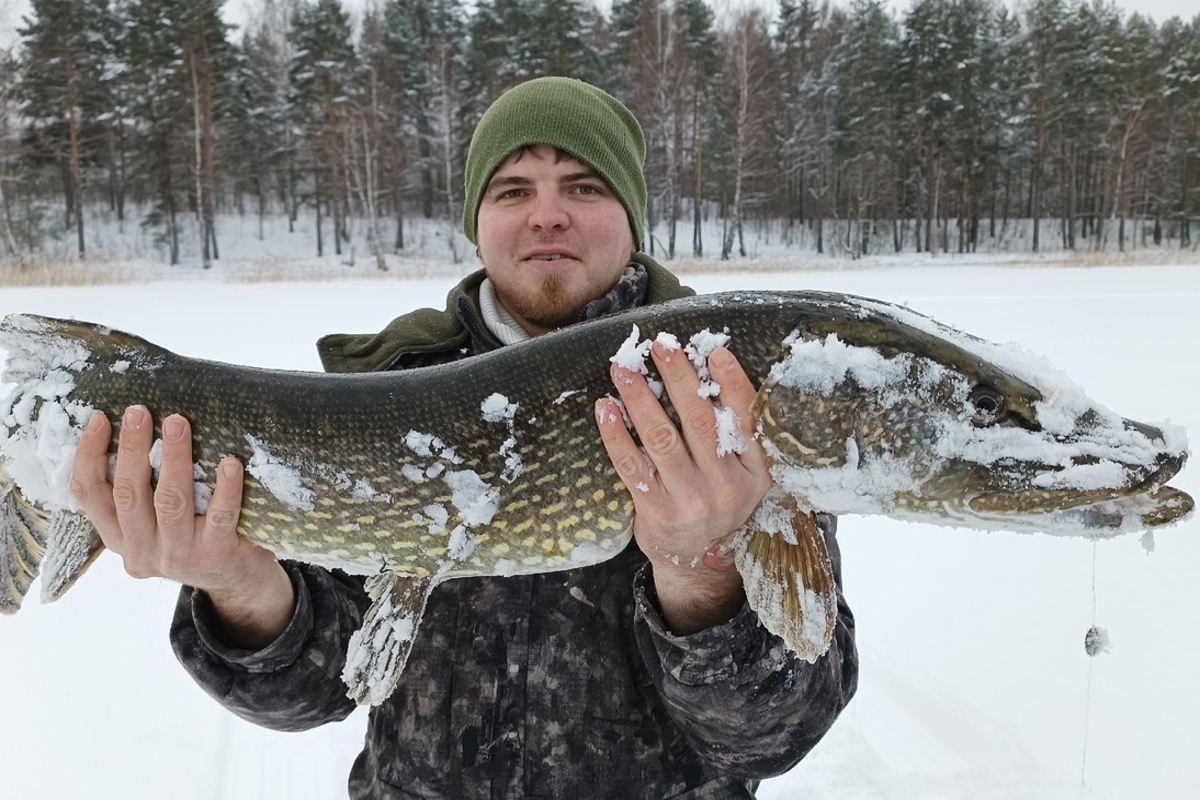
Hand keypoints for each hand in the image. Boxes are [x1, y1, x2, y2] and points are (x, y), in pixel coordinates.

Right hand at [70, 406, 293, 648]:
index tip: (99, 418)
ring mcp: (178, 556)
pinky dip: (226, 488)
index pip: (89, 495)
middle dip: (133, 448)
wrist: (237, 580)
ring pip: (170, 501)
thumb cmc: (194, 534)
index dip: (88, 455)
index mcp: (118, 538)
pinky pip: (219, 516)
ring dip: (174, 458)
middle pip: (128, 493)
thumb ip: (141, 491)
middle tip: (139, 410)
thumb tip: (132, 427)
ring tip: (178, 423)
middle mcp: (141, 551)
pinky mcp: (216, 555)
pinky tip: (230, 462)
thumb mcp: (155, 523)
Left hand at [596, 343, 769, 634]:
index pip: (747, 421)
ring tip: (624, 369)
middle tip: (661, 346)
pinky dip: (616, 434)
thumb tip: (710, 373)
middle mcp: (728, 487)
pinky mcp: (657, 512)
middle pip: (700, 423)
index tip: (714, 353)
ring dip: (640, 399)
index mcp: (757, 473)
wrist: (696, 562)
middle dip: (679, 379)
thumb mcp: (745, 476)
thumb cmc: (718, 502)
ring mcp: (691, 501)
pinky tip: (606, 409)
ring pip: (662, 439)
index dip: (732, 384)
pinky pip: (632, 466)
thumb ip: (736, 436)